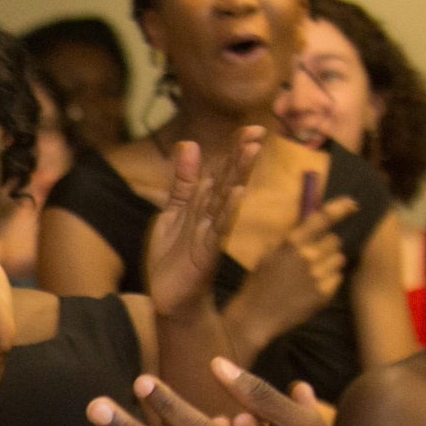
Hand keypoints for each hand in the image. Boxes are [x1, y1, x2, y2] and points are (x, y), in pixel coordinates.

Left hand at [143, 127, 264, 322]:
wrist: (168, 298)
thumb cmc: (173, 257)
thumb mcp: (172, 213)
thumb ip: (183, 181)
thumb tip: (189, 143)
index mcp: (204, 204)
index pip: (222, 171)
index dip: (235, 150)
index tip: (253, 128)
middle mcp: (212, 216)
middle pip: (229, 181)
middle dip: (241, 157)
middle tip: (258, 134)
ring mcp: (211, 234)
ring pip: (227, 200)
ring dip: (239, 176)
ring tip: (252, 152)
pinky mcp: (206, 253)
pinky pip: (219, 229)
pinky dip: (228, 211)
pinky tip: (238, 194)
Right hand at [230, 171, 361, 346]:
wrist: (255, 317)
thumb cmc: (257, 284)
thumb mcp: (267, 255)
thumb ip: (288, 240)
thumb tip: (307, 227)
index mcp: (292, 243)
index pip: (322, 218)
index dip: (340, 208)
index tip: (352, 203)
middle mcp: (308, 256)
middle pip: (335, 240)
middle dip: (327, 245)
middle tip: (313, 255)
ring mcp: (318, 275)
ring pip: (339, 258)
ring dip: (330, 262)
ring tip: (312, 273)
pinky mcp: (324, 293)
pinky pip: (338, 277)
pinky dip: (329, 279)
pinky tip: (312, 287)